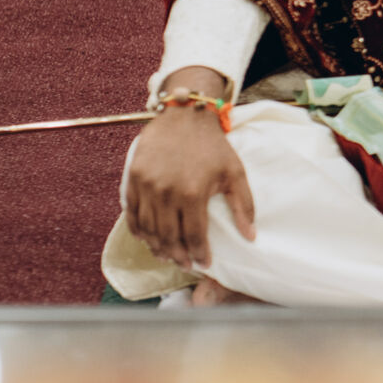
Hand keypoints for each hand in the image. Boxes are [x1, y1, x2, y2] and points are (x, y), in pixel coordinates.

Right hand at [123, 70, 255, 270]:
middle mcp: (167, 192)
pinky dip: (138, 231)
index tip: (204, 264)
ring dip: (157, 247)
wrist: (185, 116)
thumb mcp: (235, 172)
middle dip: (178, 257)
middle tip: (185, 266)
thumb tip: (251, 236)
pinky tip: (147, 239)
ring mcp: (146, 186)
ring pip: (148, 229)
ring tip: (167, 256)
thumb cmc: (213, 146)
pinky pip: (132, 214)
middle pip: (168, 237)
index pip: (194, 235)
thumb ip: (244, 205)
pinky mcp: (133, 179)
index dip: (199, 254)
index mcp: (193, 192)